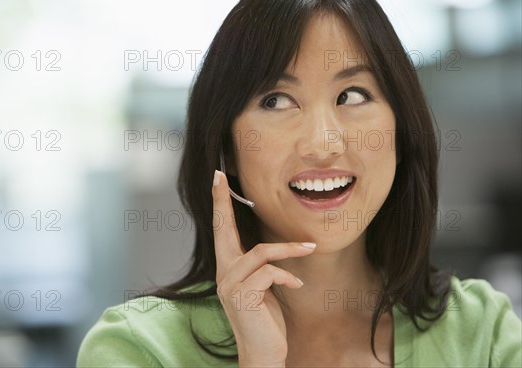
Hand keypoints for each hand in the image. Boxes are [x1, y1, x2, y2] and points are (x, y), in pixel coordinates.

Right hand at [212, 170, 316, 366]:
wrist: (263, 353)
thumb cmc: (265, 319)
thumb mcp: (262, 286)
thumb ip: (260, 266)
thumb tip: (272, 249)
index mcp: (228, 268)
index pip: (222, 230)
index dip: (220, 204)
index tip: (217, 179)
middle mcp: (223, 273)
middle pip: (222, 229)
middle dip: (222, 201)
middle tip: (220, 176)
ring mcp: (230, 285)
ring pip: (260, 252)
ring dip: (289, 250)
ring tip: (309, 248)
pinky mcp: (242, 296)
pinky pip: (269, 272)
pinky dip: (287, 275)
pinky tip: (296, 286)